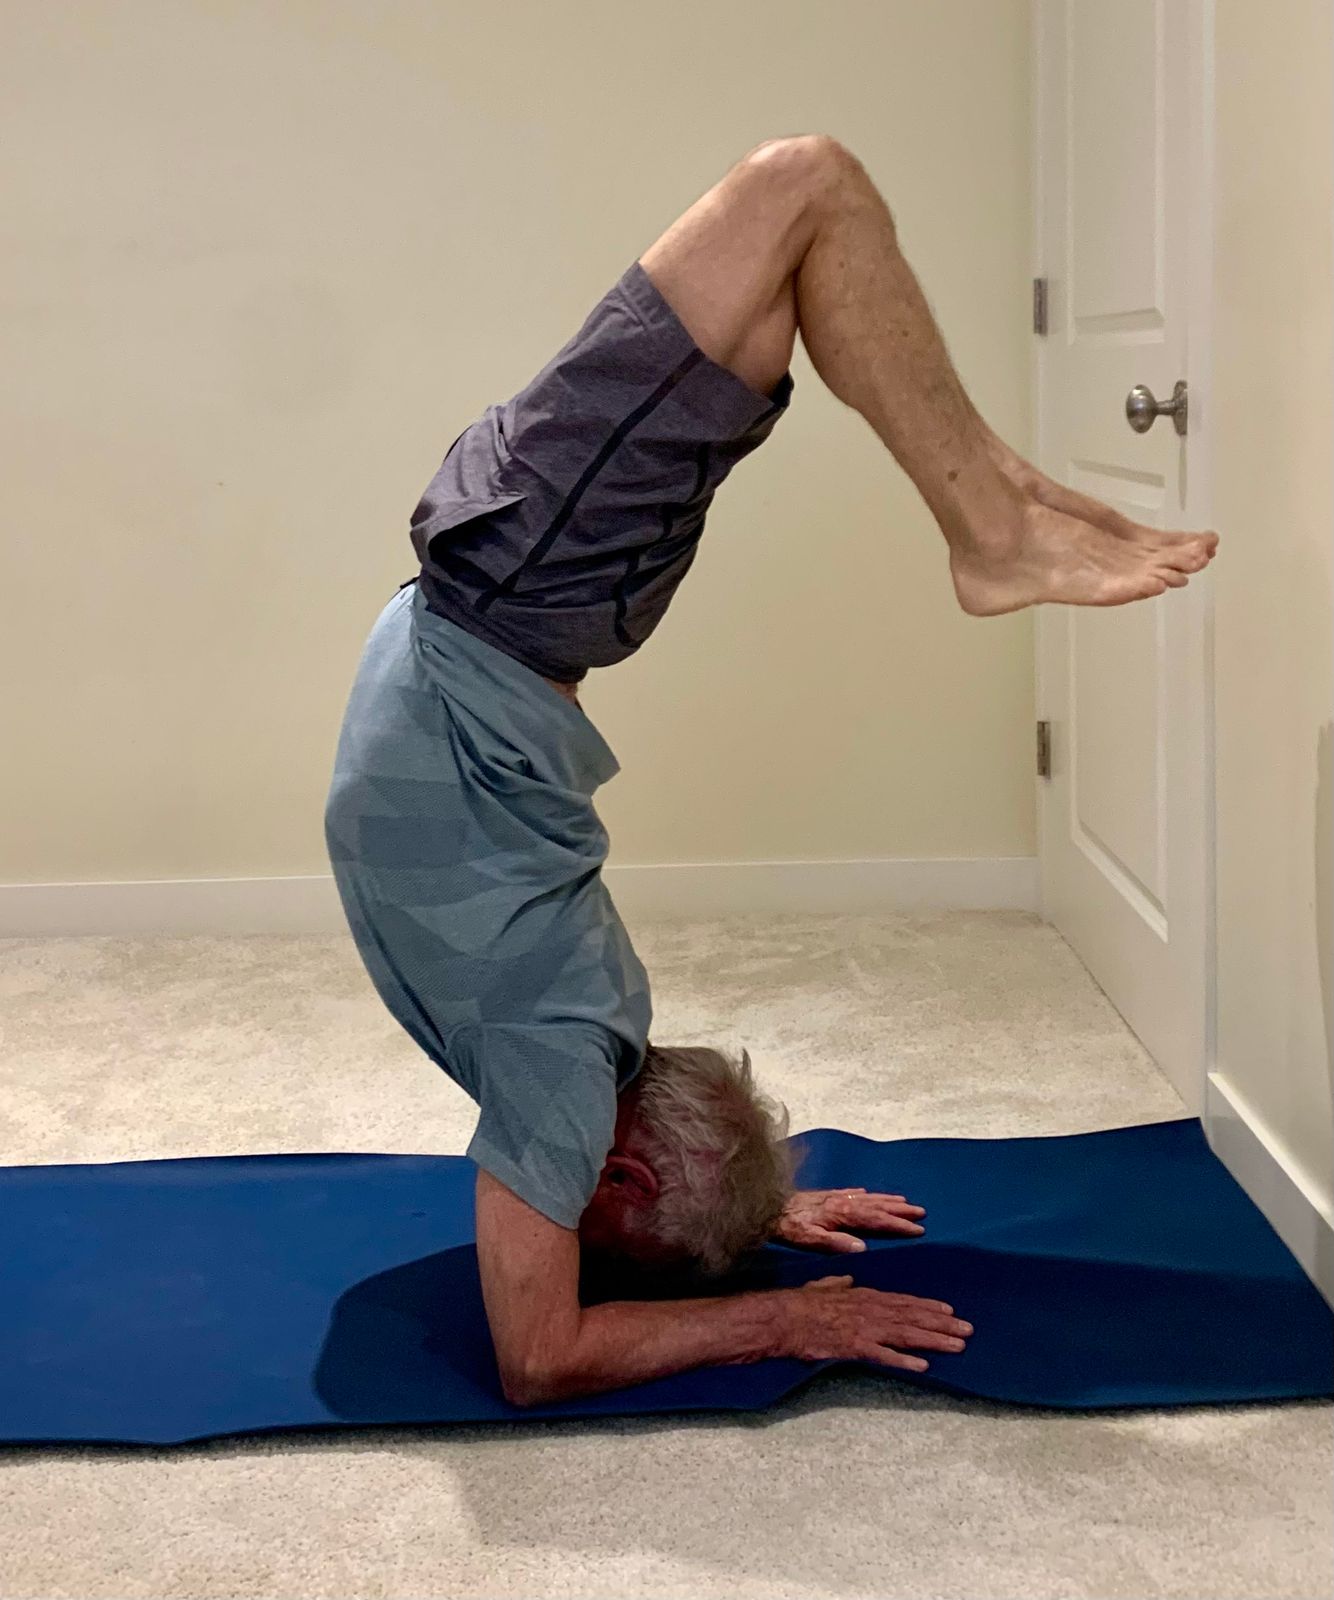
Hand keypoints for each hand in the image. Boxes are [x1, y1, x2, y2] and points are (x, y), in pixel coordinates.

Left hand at [774, 1187, 925, 1252]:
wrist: (767, 1208)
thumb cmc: (788, 1227)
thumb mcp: (809, 1239)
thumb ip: (835, 1243)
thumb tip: (861, 1247)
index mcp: (842, 1214)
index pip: (876, 1220)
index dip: (898, 1225)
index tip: (918, 1229)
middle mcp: (842, 1202)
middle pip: (877, 1206)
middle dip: (900, 1211)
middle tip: (922, 1213)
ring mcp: (834, 1196)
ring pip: (867, 1197)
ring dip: (886, 1200)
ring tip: (905, 1202)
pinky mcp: (825, 1195)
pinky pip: (851, 1193)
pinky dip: (864, 1194)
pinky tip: (868, 1193)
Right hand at [782, 1275, 971, 1372]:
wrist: (783, 1318)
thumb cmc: (802, 1304)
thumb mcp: (824, 1286)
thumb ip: (839, 1284)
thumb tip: (848, 1278)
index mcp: (866, 1296)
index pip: (905, 1301)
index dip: (929, 1307)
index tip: (951, 1312)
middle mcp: (871, 1309)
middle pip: (913, 1317)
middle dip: (943, 1324)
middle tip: (969, 1330)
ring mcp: (865, 1328)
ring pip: (907, 1334)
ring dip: (934, 1340)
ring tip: (958, 1346)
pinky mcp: (855, 1347)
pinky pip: (885, 1356)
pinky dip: (905, 1360)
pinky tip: (924, 1366)